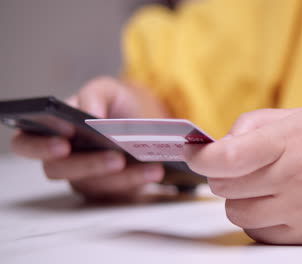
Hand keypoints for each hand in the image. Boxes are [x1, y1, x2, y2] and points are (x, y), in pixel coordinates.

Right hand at [11, 77, 169, 200]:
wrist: (146, 119)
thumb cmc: (118, 104)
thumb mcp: (108, 89)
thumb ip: (94, 94)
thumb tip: (90, 115)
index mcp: (53, 130)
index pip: (26, 142)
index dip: (39, 145)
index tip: (65, 140)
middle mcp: (63, 157)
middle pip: (59, 170)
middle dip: (89, 165)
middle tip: (116, 158)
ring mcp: (85, 177)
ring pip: (94, 185)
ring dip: (123, 177)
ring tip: (150, 164)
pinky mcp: (107, 190)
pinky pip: (117, 192)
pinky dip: (138, 180)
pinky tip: (155, 169)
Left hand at [184, 108, 301, 243]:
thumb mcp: (300, 116)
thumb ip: (254, 124)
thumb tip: (221, 143)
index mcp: (289, 144)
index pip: (227, 157)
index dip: (200, 156)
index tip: (193, 152)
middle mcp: (291, 180)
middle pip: (223, 186)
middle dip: (220, 173)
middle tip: (235, 165)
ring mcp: (297, 212)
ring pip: (235, 212)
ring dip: (236, 197)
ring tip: (257, 185)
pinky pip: (256, 233)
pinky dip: (254, 218)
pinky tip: (270, 204)